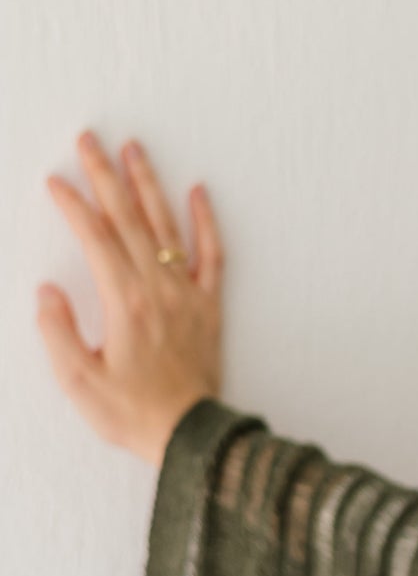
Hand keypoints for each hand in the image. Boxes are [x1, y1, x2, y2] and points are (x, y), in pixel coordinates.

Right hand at [37, 131, 224, 467]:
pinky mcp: (209, 306)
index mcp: (124, 302)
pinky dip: (206, 220)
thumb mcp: (78, 382)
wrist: (189, 436)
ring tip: (134, 149)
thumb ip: (57, 332)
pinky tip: (198, 191)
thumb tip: (47, 291)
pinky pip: (211, 254)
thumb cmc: (130, 413)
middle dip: (105, 176)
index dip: (73, 204)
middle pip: (128, 219)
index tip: (56, 179)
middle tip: (89, 139)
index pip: (95, 237)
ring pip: (167, 226)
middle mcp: (158, 288)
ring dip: (148, 185)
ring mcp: (187, 294)